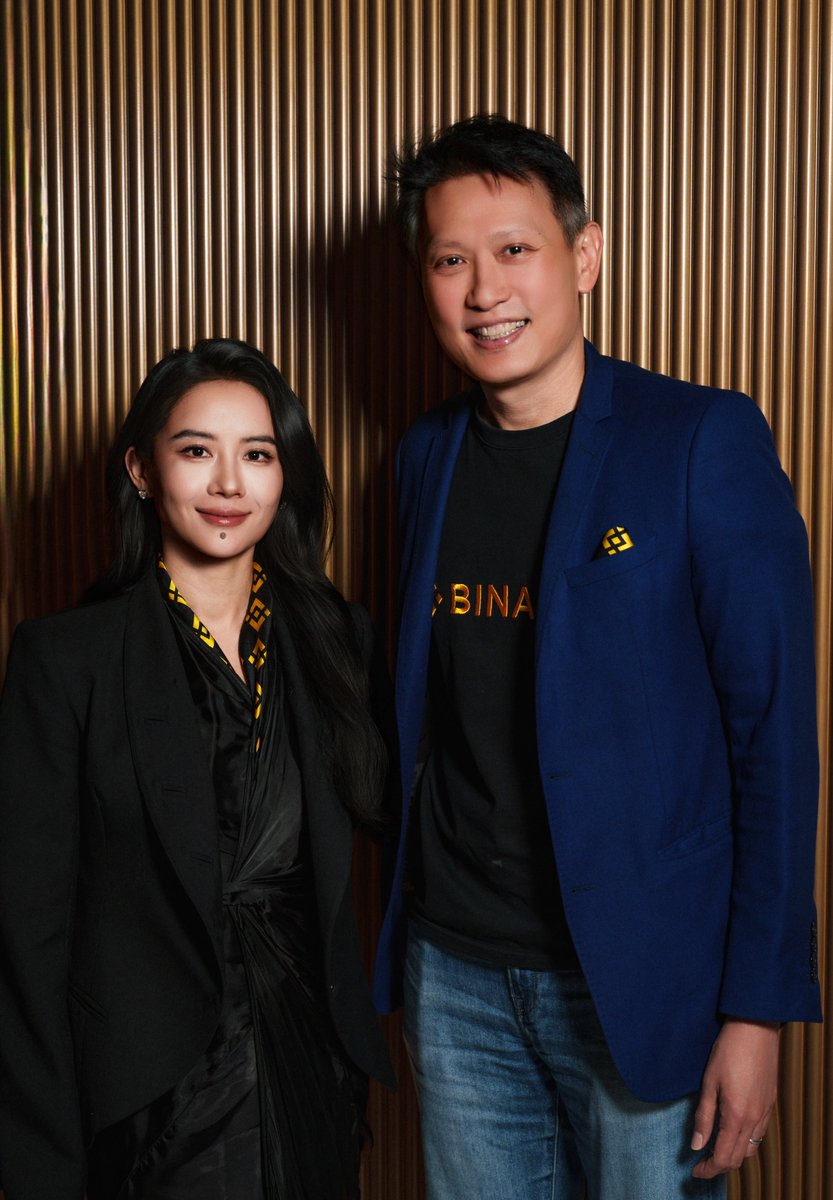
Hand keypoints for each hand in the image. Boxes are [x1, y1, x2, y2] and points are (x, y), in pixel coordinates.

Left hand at [690, 1018, 779, 1178]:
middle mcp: (755, 1119)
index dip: (708, 1169)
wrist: (755, 1028)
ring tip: (715, 1149)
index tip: (694, 1171)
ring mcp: (765, 1112)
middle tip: (701, 1164)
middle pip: (738, 1158)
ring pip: (751, 1148)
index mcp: (737, 1116)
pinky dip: (746, 1141)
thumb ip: (704, 1116)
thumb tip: (696, 1145)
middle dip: (719, 1166)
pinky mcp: (770, 1103)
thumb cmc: (728, 1050)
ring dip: (733, 1155)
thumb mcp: (709, 1082)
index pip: (723, 1157)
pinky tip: (733, 1132)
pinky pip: (760, 1134)